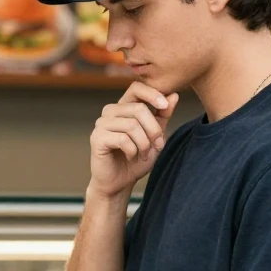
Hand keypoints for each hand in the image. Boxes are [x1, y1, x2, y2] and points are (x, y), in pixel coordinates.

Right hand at [90, 82, 178, 198]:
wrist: (119, 182)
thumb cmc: (136, 158)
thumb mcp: (155, 136)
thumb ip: (162, 116)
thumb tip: (174, 95)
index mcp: (123, 107)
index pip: (136, 88)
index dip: (152, 94)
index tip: (165, 106)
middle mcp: (110, 111)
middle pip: (138, 109)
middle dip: (154, 130)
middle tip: (158, 146)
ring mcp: (101, 124)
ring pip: (132, 125)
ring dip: (144, 144)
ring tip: (144, 155)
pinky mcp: (96, 138)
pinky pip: (122, 139)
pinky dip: (133, 151)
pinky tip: (132, 158)